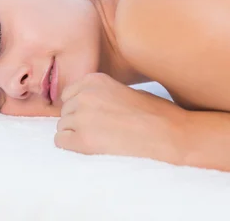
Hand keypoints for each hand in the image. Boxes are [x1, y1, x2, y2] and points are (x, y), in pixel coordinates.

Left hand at [55, 73, 187, 164]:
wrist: (169, 134)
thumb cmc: (154, 114)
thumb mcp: (123, 91)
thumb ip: (100, 94)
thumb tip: (82, 107)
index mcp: (95, 80)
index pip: (69, 94)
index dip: (81, 108)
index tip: (96, 117)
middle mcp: (84, 95)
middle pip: (65, 111)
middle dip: (78, 122)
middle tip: (102, 131)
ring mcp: (81, 116)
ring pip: (62, 127)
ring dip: (76, 135)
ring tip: (102, 140)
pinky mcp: (82, 139)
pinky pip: (60, 142)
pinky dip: (72, 147)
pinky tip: (93, 148)